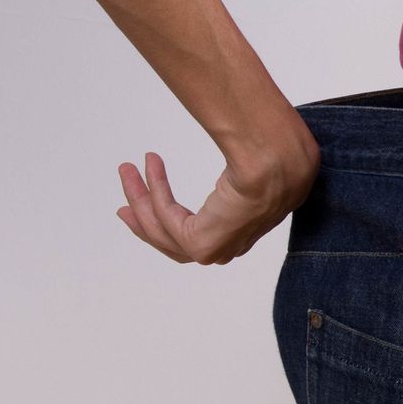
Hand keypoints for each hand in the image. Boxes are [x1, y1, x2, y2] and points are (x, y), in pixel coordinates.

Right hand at [115, 132, 320, 263]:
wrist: (279, 158)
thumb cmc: (275, 153)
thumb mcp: (254, 168)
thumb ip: (237, 179)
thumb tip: (231, 168)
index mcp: (245, 229)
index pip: (200, 236)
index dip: (168, 221)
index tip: (145, 201)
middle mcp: (232, 246)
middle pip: (174, 241)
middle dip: (145, 219)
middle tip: (123, 203)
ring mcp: (218, 249)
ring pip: (164, 230)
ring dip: (140, 198)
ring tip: (126, 168)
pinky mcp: (204, 245)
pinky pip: (166, 217)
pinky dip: (153, 189)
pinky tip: (151, 162)